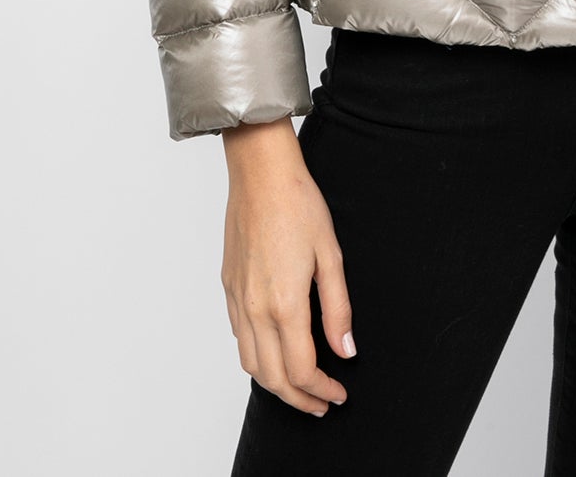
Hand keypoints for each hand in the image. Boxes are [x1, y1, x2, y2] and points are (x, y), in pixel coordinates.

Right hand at [221, 116, 355, 414]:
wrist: (260, 173)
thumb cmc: (299, 204)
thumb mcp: (331, 255)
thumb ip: (338, 308)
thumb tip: (346, 350)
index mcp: (285, 303)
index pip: (301, 370)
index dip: (321, 390)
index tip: (338, 394)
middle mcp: (255, 309)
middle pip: (273, 378)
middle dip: (299, 399)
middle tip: (323, 403)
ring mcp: (238, 299)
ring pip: (251, 364)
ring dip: (276, 385)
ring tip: (301, 387)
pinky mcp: (229, 288)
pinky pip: (239, 339)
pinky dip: (257, 359)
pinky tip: (276, 352)